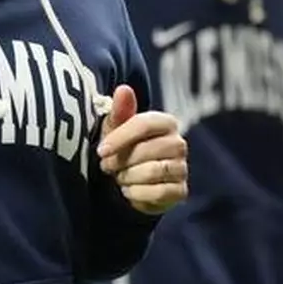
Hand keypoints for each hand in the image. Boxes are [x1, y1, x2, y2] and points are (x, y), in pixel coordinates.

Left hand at [97, 85, 187, 213]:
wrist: (131, 181)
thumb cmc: (122, 148)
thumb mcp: (115, 129)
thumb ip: (120, 110)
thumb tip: (123, 89)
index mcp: (165, 122)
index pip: (143, 124)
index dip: (120, 138)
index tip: (101, 151)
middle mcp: (178, 143)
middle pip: (147, 150)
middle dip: (121, 161)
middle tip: (107, 166)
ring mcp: (182, 167)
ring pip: (153, 172)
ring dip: (128, 177)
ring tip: (119, 177)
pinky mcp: (181, 190)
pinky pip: (159, 193)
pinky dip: (138, 194)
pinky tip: (128, 190)